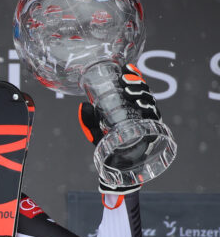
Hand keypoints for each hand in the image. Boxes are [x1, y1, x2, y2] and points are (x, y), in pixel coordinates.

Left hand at [78, 63, 159, 194]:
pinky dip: (149, 110)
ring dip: (141, 93)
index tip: (125, 68)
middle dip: (136, 82)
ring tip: (131, 90)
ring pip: (150, 101)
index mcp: (130, 107)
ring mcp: (148, 121)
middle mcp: (142, 111)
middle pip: (143, 91)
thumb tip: (82, 105)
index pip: (134, 87)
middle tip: (126, 79)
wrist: (117, 168)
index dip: (132, 75)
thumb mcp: (94, 132)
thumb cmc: (109, 147)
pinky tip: (142, 105)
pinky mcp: (153, 131)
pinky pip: (154, 117)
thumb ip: (88, 120)